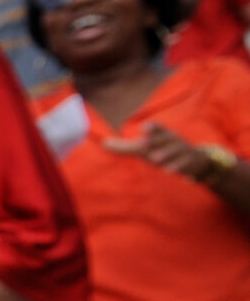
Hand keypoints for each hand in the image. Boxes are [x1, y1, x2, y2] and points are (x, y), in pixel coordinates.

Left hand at [107, 121, 225, 181]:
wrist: (196, 161)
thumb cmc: (164, 151)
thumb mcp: (146, 148)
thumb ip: (126, 147)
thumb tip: (103, 143)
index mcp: (163, 135)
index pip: (159, 128)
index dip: (153, 127)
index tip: (145, 128)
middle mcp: (174, 141)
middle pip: (167, 139)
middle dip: (157, 142)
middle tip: (145, 146)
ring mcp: (183, 151)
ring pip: (176, 151)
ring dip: (167, 155)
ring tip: (158, 161)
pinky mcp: (190, 163)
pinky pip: (186, 165)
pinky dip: (178, 168)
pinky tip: (172, 173)